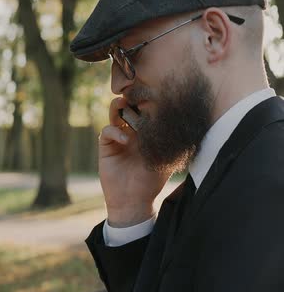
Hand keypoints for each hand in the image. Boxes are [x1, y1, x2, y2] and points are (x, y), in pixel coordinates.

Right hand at [98, 97, 170, 226]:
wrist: (134, 200)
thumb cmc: (152, 181)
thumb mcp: (167, 159)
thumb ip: (172, 142)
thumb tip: (186, 124)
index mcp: (146, 132)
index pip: (146, 110)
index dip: (149, 100)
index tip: (156, 92)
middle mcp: (131, 131)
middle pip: (129, 107)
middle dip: (132, 98)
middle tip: (137, 92)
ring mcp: (118, 137)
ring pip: (115, 114)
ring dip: (118, 106)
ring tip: (123, 103)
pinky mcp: (106, 146)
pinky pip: (107, 131)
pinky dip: (115, 131)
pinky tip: (125, 139)